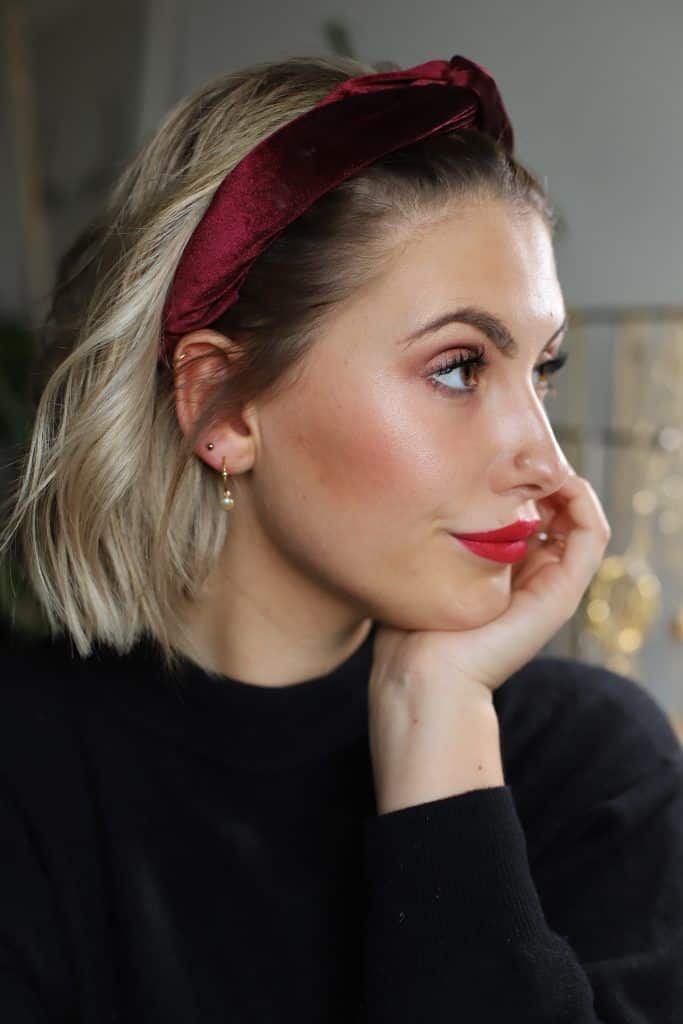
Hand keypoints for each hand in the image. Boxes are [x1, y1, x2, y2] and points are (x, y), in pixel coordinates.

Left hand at [367, 470, 610, 810]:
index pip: (528, 509)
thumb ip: (430, 536)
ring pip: (579, 516)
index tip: (493, 448)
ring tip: (536, 458)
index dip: (519, 474)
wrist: (421, 677)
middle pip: (555, 507)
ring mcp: (551, 584)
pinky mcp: (562, 593)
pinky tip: (555, 480)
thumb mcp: (420, 565)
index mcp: (503, 567)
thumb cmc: (409, 627)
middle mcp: (532, 573)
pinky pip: (591, 535)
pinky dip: (582, 501)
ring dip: (564, 480)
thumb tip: (420, 489)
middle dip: (540, 471)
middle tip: (516, 445)